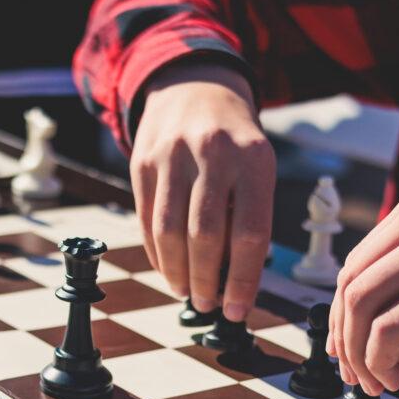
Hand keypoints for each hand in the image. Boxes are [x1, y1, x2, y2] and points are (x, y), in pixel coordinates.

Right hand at [132, 61, 273, 320]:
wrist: (193, 89)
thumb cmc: (234, 142)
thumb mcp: (257, 167)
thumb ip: (248, 215)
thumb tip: (235, 281)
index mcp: (253, 159)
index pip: (249, 232)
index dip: (242, 279)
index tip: (237, 309)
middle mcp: (212, 154)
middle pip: (205, 235)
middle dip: (206, 280)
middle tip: (208, 304)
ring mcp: (171, 155)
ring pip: (169, 230)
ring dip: (177, 271)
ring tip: (186, 291)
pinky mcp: (141, 161)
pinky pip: (146, 218)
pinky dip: (155, 251)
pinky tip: (166, 267)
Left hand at [326, 178, 398, 395]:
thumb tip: (386, 355)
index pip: (357, 261)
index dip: (342, 309)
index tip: (345, 345)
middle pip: (349, 282)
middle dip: (342, 334)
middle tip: (354, 373)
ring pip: (359, 303)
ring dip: (356, 351)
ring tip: (375, 380)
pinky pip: (389, 327)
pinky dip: (378, 358)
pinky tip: (395, 377)